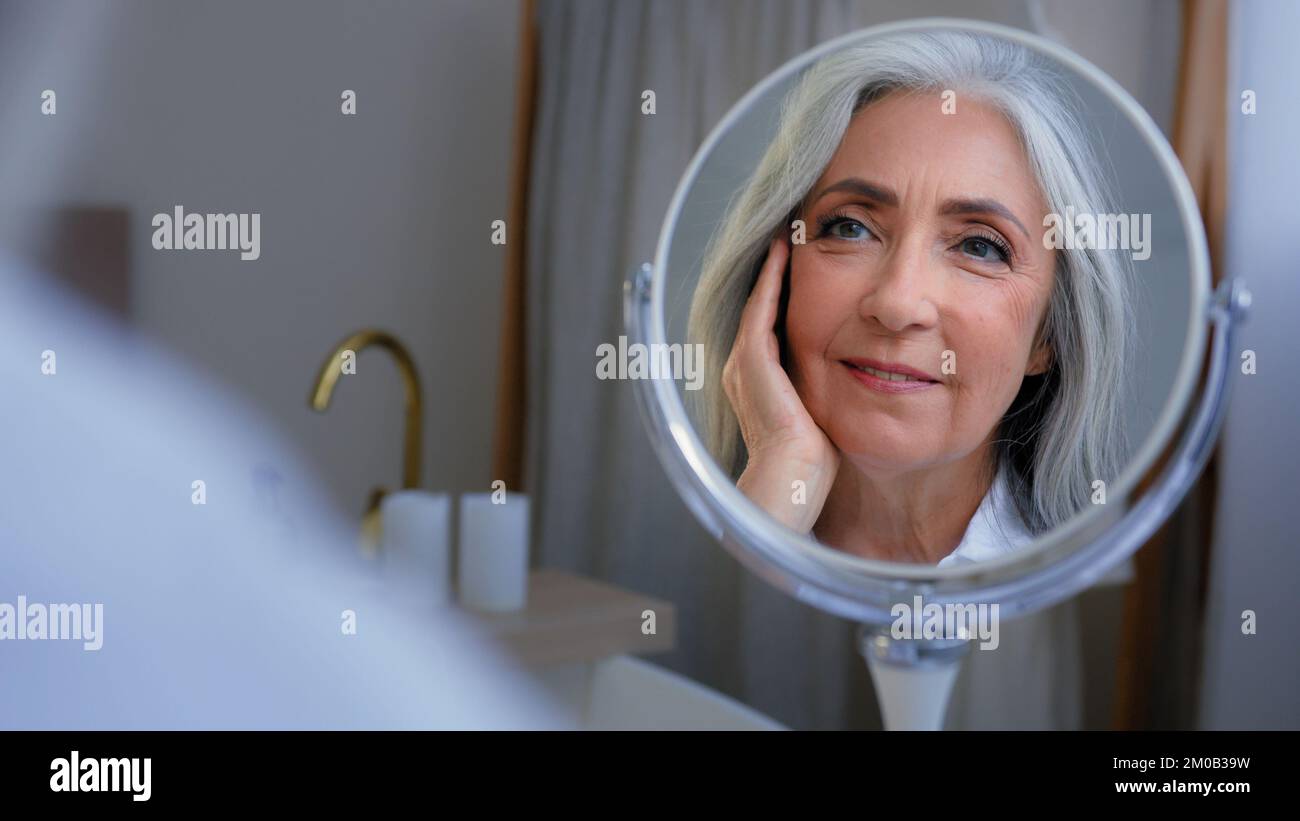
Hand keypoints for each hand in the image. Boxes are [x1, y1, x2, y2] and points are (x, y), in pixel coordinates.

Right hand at [722, 235, 839, 532]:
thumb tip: (863, 380)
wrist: (792, 479)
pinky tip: (784, 252)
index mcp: (757, 385)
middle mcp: (742, 370)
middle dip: (775, 278)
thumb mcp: (823, 416)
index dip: (783, 300)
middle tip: (791, 242)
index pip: (770, 330)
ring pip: (757, 303)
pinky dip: (770, 278)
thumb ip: (829, 392)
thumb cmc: (813, 462)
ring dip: (772, 270)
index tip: (802, 274)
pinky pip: (760, 307)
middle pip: (760, 311)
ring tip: (786, 237)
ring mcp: (743, 363)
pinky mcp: (751, 358)